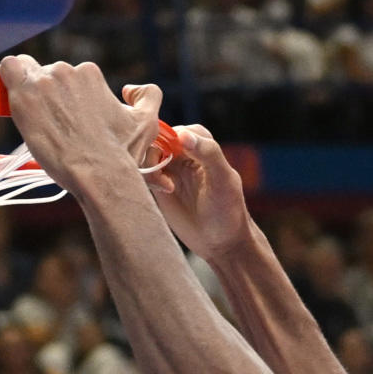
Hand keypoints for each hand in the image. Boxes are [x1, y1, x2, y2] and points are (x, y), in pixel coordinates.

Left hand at [0, 56, 156, 197]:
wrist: (100, 173)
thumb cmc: (122, 154)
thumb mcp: (146, 122)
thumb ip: (148, 97)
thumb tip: (133, 88)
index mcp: (90, 74)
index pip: (69, 74)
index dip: (67, 95)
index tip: (67, 115)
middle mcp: (66, 71)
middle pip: (46, 72)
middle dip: (47, 92)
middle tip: (51, 120)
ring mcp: (43, 81)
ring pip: (25, 69)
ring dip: (27, 86)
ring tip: (32, 112)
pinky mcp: (23, 93)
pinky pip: (7, 69)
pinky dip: (7, 79)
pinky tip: (12, 97)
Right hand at [141, 119, 255, 260]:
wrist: (221, 244)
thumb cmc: (228, 211)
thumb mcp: (223, 180)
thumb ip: (208, 153)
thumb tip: (182, 133)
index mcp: (201, 145)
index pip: (176, 129)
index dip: (166, 135)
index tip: (168, 152)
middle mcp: (183, 154)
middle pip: (156, 139)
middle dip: (153, 150)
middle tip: (163, 171)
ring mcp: (170, 169)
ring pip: (146, 155)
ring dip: (150, 166)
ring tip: (166, 186)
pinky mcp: (159, 185)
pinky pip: (144, 171)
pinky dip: (147, 176)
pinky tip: (163, 190)